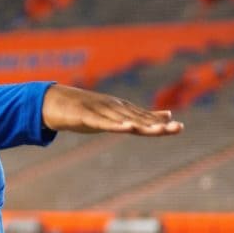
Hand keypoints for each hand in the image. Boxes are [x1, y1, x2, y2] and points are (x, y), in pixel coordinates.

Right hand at [42, 85, 182, 134]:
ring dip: (141, 125)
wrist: (54, 102)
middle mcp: (113, 109)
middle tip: (177, 128)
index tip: (179, 128)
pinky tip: (127, 128)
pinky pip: (101, 123)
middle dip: (157, 125)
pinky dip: (115, 125)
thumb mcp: (114, 115)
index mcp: (120, 110)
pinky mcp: (85, 117)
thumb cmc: (85, 110)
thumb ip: (140, 116)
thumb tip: (168, 115)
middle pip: (138, 119)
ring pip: (123, 120)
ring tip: (158, 130)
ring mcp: (100, 112)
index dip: (160, 124)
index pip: (144, 118)